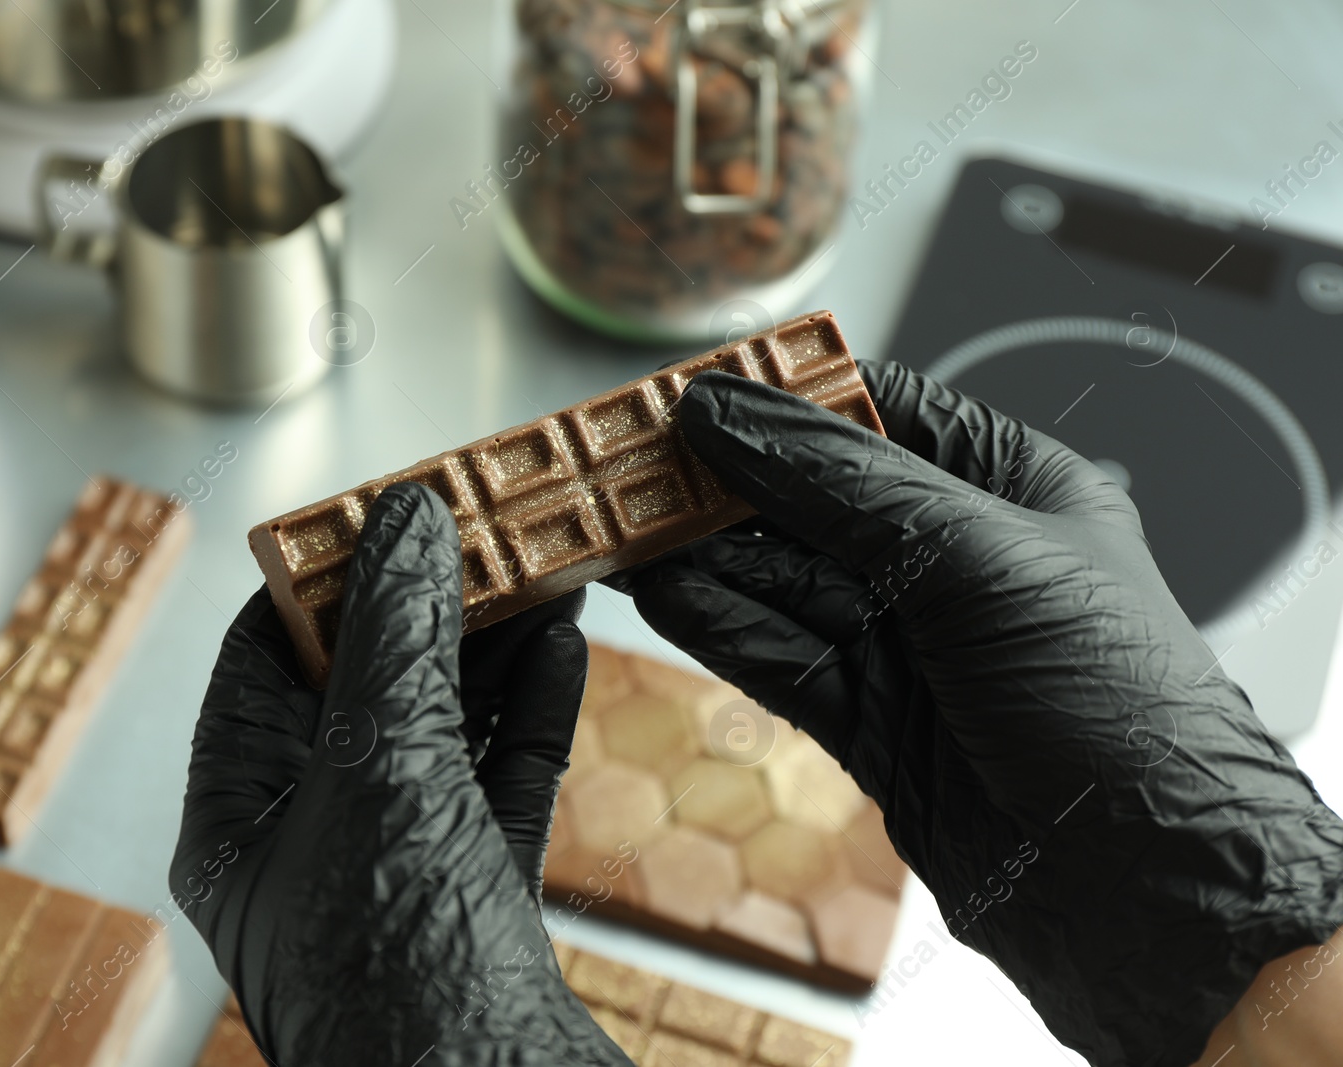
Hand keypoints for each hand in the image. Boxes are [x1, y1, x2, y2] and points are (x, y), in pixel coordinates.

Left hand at [171, 483, 629, 1066]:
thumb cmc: (397, 970)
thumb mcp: (383, 772)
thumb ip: (396, 639)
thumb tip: (408, 520)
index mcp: (238, 820)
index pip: (261, 660)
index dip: (320, 578)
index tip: (382, 514)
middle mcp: (312, 844)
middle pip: (364, 688)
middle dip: (425, 606)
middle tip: (482, 527)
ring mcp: (399, 873)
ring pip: (442, 731)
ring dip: (491, 649)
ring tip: (538, 568)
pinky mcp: (480, 899)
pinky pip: (501, 784)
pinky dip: (532, 714)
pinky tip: (562, 649)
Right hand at [607, 363, 1342, 1066]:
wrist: (1146, 890)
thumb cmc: (1114, 704)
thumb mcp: (977, 556)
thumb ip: (842, 482)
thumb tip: (731, 414)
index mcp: (1010, 487)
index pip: (879, 411)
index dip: (784, 396)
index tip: (696, 390)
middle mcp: (955, 559)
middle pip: (811, 498)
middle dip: (724, 483)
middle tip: (633, 464)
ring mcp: (908, 643)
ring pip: (780, 580)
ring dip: (703, 556)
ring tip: (623, 527)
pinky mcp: (870, 719)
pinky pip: (776, 655)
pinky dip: (717, 626)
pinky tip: (660, 595)